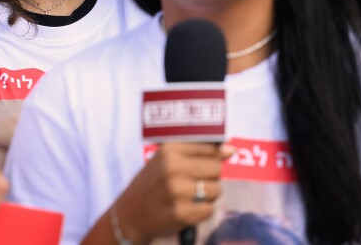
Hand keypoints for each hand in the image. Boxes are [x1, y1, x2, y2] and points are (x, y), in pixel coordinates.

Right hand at [107, 142, 232, 242]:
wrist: (130, 213)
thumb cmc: (153, 181)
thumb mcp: (167, 158)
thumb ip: (197, 150)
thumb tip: (230, 149)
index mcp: (169, 150)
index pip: (209, 147)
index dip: (212, 157)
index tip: (203, 164)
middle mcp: (172, 168)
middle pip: (216, 168)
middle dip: (210, 177)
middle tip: (193, 182)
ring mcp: (176, 191)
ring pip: (216, 189)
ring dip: (208, 195)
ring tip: (190, 195)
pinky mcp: (181, 213)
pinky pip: (210, 209)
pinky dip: (203, 210)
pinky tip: (188, 208)